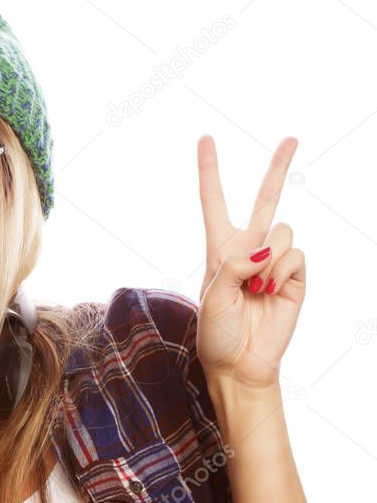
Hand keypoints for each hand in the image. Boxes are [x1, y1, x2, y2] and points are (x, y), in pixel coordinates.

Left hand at [195, 135, 305, 388]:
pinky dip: (283, 272)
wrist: (240, 365)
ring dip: (268, 261)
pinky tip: (273, 293)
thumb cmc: (216, 333)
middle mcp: (248, 250)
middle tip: (291, 138)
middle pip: (266, 200)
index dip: (210, 170)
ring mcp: (274, 263)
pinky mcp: (296, 277)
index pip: (214, 202)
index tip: (206, 139)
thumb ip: (233, 265)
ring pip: (283, 232)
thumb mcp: (212, 296)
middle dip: (278, 168)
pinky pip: (296, 255)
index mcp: (219, 249)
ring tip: (256, 290)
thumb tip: (264, 250)